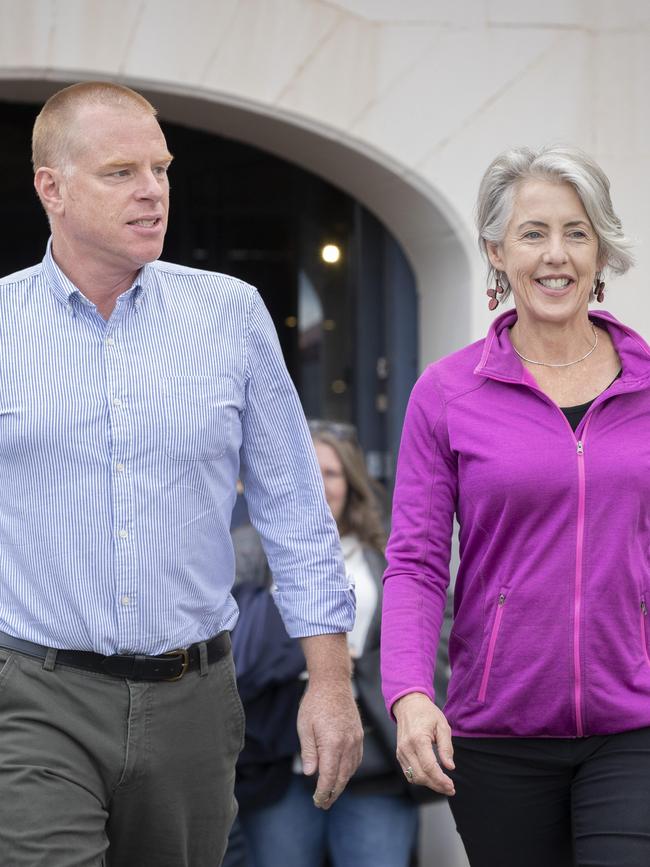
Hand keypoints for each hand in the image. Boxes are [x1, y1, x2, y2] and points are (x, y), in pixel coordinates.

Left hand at [297, 678, 362, 808]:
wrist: (333, 683)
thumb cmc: (315, 703)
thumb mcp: (305, 727)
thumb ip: (308, 752)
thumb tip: (310, 773)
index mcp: (333, 743)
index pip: (329, 777)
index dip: (323, 792)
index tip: (317, 801)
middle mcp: (348, 744)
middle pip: (342, 777)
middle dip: (332, 793)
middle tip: (323, 804)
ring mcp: (356, 740)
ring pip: (351, 770)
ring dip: (341, 783)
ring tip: (331, 792)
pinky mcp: (359, 735)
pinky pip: (356, 759)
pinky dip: (349, 770)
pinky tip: (341, 773)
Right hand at [393, 692, 454, 795]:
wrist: (409, 705)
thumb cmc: (427, 713)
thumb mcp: (442, 725)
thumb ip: (446, 747)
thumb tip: (450, 767)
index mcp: (418, 739)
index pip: (429, 767)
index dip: (441, 780)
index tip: (451, 786)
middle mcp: (406, 747)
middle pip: (421, 775)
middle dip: (437, 785)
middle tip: (450, 789)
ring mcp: (401, 751)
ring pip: (414, 777)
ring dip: (429, 784)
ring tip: (443, 785)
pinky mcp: (399, 754)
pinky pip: (409, 773)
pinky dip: (420, 779)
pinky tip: (431, 778)